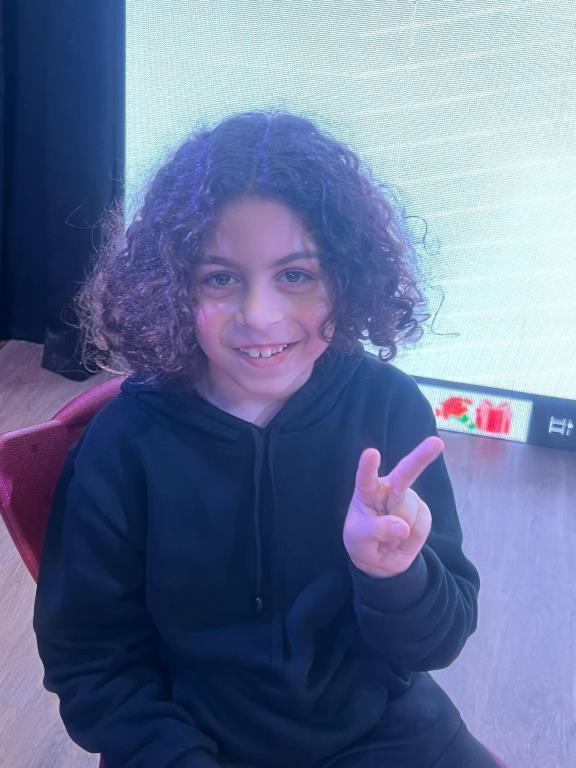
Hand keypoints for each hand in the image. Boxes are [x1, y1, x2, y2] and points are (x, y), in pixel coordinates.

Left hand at [343, 436, 443, 577]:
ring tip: (389, 538)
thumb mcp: (358, 540)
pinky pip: (421, 526)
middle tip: (436, 442)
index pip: (366, 479)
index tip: (371, 453)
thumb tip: (403, 528)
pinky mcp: (422, 512)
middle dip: (422, 456)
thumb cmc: (362, 542)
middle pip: (406, 473)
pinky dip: (412, 539)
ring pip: (410, 513)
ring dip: (400, 532)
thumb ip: (376, 531)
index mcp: (367, 492)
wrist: (380, 559)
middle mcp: (389, 489)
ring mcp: (407, 499)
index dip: (368, 467)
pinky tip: (403, 539)